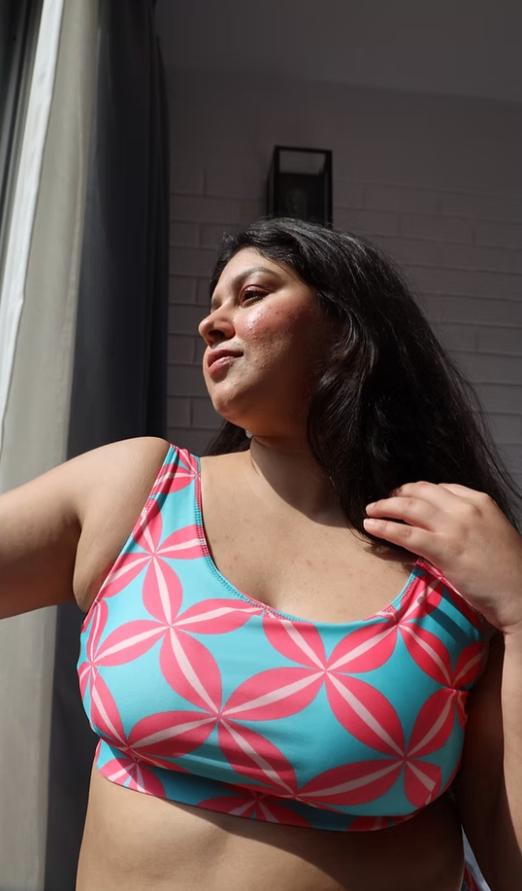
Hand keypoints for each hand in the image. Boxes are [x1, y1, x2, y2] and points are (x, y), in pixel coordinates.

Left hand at [363, 481, 521, 634]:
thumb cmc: (509, 571)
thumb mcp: (493, 533)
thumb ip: (470, 523)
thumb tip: (444, 526)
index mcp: (480, 501)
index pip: (441, 487)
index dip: (418, 491)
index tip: (406, 496)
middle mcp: (466, 508)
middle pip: (421, 492)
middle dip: (398, 493)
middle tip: (384, 501)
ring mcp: (454, 527)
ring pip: (409, 507)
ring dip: (385, 506)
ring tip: (370, 510)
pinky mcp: (444, 549)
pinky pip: (406, 533)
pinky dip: (384, 527)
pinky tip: (371, 526)